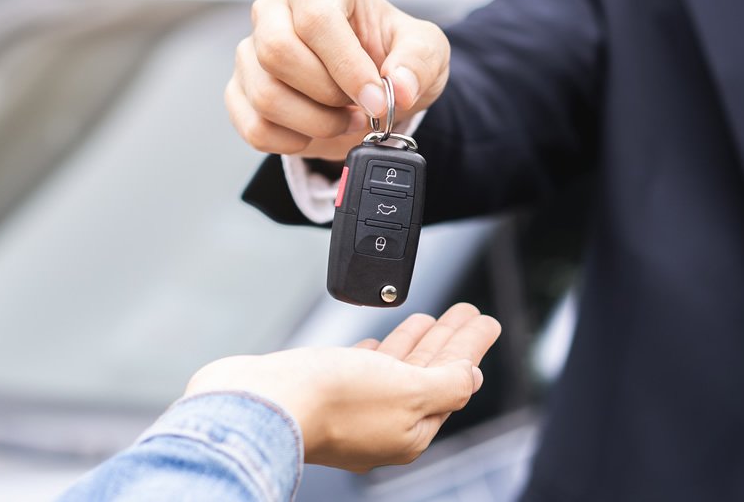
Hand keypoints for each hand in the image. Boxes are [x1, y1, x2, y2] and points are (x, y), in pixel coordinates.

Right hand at [183, 303, 499, 471]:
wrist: (258, 403)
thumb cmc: (330, 399)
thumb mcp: (407, 389)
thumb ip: (446, 382)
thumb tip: (471, 376)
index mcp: (409, 431)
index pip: (452, 382)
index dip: (469, 348)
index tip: (485, 319)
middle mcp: (381, 425)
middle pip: (427, 375)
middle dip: (448, 342)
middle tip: (466, 311)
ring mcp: (349, 411)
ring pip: (394, 371)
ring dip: (414, 343)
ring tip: (429, 319)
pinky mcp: (321, 394)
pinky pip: (361, 372)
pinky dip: (376, 355)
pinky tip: (377, 344)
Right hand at [225, 0, 450, 160]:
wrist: (370, 87)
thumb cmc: (391, 55)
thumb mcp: (425, 51)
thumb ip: (418, 63)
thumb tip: (398, 88)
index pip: (315, 19)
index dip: (346, 66)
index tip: (375, 98)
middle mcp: (273, 12)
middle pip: (276, 52)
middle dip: (326, 94)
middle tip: (359, 107)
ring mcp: (249, 53)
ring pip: (266, 96)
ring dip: (316, 123)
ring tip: (344, 119)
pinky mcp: (239, 92)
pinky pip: (255, 128)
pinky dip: (293, 141)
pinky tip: (316, 130)